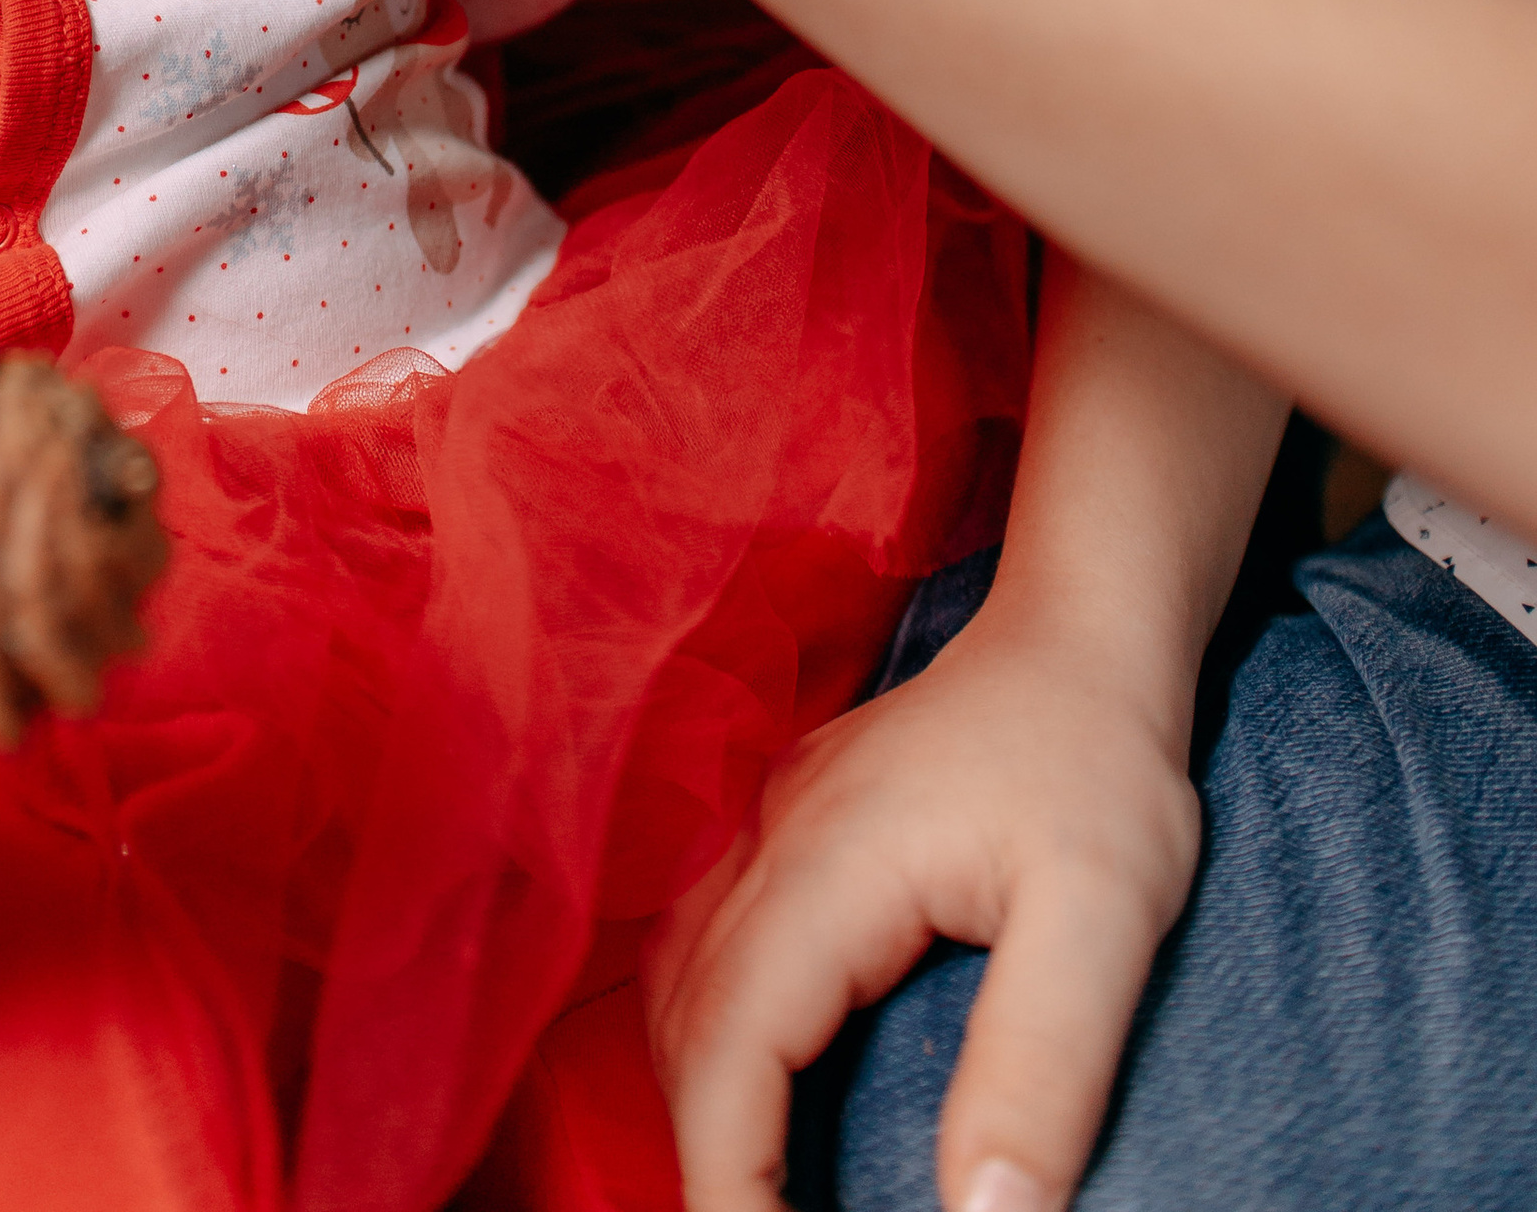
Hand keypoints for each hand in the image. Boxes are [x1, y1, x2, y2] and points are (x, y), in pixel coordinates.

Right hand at [649, 606, 1201, 1211]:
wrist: (1084, 629)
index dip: (727, 1179)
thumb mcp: (1106, 922)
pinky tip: (760, 1075)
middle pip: (685, 1027)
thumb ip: (1038, 1073)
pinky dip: (712, 1030)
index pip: (731, 1053)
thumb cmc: (1101, 762)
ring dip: (701, 1092)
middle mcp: (771, 841)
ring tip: (757, 1184)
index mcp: (828, 869)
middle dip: (709, 1153)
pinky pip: (706, 940)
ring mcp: (770, 822)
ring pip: (679, 982)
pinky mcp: (791, 820)